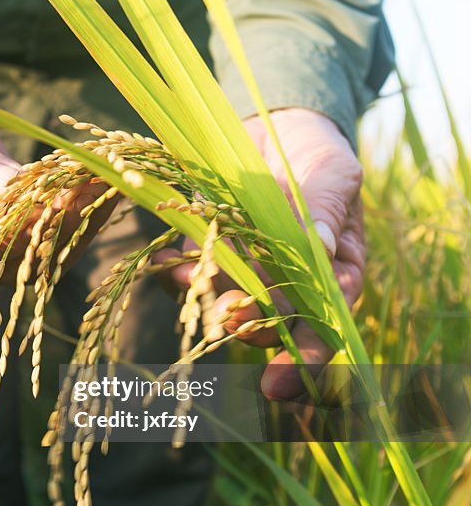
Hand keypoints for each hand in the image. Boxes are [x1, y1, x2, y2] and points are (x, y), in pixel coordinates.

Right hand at [0, 90, 112, 281]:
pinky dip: (78, 205)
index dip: (5, 240)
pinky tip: (103, 178)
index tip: (42, 210)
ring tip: (108, 180)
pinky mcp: (16, 237)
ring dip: (77, 217)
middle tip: (89, 189)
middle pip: (12, 260)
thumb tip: (11, 186)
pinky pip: (51, 230)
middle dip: (54, 224)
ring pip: (41, 251)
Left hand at [157, 108, 364, 399]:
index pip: (325, 327)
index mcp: (331, 275)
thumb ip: (327, 208)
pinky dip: (178, 276)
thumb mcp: (334, 174)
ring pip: (226, 306)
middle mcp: (285, 283)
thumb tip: (318, 245)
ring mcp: (242, 269)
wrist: (273, 124)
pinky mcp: (205, 250)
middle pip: (273, 324)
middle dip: (254, 330)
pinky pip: (189, 274)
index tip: (285, 381)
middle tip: (236, 324)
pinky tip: (171, 267)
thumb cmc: (317, 154)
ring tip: (204, 298)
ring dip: (212, 307)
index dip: (307, 359)